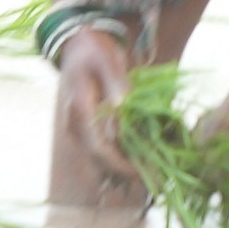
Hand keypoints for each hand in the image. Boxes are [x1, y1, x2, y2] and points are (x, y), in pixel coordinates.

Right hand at [46, 26, 135, 204]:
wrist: (76, 46)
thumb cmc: (95, 51)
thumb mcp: (109, 62)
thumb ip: (117, 86)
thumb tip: (124, 109)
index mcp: (80, 110)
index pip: (99, 148)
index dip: (121, 165)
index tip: (143, 173)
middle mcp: (74, 125)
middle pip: (98, 161)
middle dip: (125, 174)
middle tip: (154, 182)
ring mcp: (77, 130)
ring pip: (97, 161)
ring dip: (121, 172)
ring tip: (149, 179)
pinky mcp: (84, 130)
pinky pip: (99, 153)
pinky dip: (117, 162)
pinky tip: (137, 167)